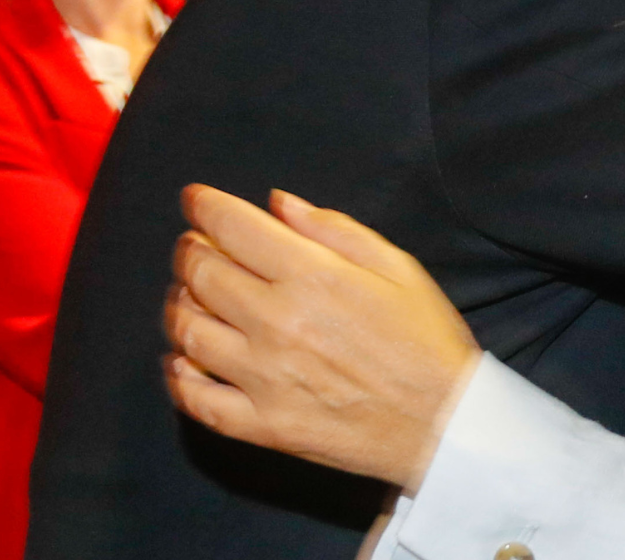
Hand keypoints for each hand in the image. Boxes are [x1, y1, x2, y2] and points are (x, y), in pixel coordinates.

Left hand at [165, 185, 480, 490]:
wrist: (446, 424)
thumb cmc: (428, 342)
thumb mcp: (398, 267)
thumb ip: (334, 229)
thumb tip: (278, 204)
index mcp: (313, 277)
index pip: (233, 228)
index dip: (204, 206)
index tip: (195, 200)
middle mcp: (277, 323)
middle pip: (201, 274)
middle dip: (190, 250)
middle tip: (195, 245)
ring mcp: (263, 378)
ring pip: (188, 331)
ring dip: (179, 304)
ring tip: (190, 296)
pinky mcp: (261, 425)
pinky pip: (195, 398)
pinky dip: (179, 374)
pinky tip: (184, 358)